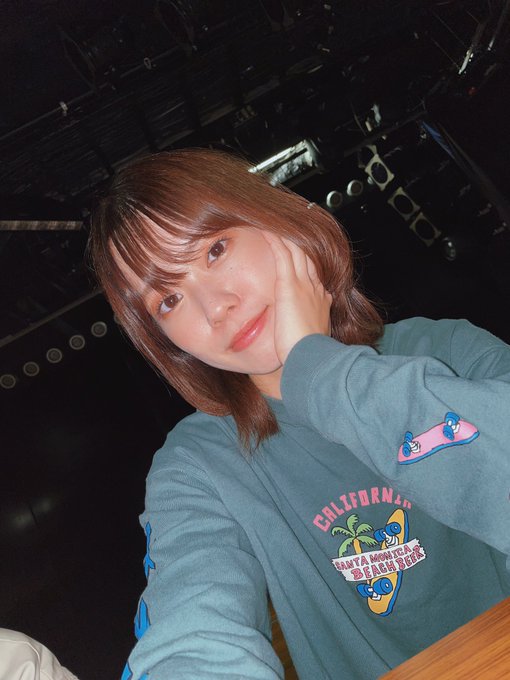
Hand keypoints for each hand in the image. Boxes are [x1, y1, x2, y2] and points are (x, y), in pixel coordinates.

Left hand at [263, 232, 331, 364]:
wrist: (312, 355)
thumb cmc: (307, 353)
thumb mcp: (309, 337)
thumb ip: (304, 328)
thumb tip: (300, 329)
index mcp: (321, 300)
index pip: (313, 274)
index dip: (305, 262)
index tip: (298, 254)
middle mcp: (316, 288)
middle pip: (307, 259)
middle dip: (297, 245)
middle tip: (287, 231)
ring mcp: (304, 285)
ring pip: (296, 253)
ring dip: (285, 238)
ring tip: (274, 225)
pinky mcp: (290, 285)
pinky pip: (283, 256)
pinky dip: (275, 242)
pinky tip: (266, 232)